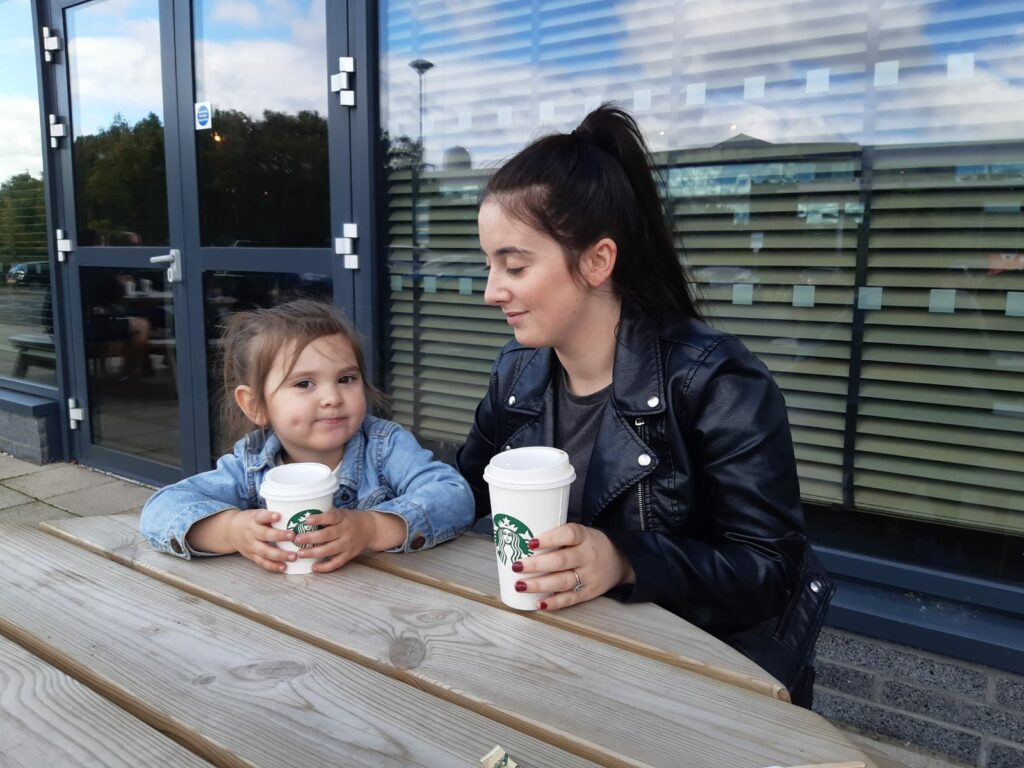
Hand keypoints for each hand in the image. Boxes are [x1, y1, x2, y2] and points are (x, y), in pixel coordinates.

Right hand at [224, 508, 297, 572]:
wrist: (230, 531)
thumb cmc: (252, 521)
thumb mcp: (258, 514)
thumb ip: (272, 515)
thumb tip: (297, 513)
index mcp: (253, 520)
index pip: (261, 516)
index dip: (269, 516)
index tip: (278, 515)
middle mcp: (251, 533)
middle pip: (264, 535)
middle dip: (278, 536)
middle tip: (293, 536)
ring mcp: (251, 546)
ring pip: (264, 552)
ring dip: (280, 555)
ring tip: (293, 556)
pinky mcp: (252, 556)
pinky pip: (262, 562)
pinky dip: (273, 566)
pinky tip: (284, 567)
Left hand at [292, 507, 378, 572]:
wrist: (371, 529)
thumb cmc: (349, 520)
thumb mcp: (341, 513)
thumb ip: (326, 516)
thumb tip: (300, 516)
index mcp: (343, 517)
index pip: (332, 517)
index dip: (319, 519)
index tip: (307, 520)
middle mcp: (346, 530)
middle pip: (328, 535)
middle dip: (311, 538)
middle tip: (297, 540)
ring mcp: (348, 544)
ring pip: (330, 550)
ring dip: (314, 553)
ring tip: (301, 554)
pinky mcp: (349, 555)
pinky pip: (336, 563)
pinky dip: (325, 567)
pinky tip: (313, 567)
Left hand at [511, 523, 634, 609]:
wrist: (620, 560)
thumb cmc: (589, 544)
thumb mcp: (581, 533)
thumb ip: (558, 538)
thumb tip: (522, 543)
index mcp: (584, 536)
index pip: (568, 534)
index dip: (549, 538)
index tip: (530, 542)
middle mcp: (588, 556)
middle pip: (561, 561)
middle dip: (537, 565)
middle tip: (517, 566)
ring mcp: (589, 575)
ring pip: (563, 581)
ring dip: (539, 585)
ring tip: (520, 585)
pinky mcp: (590, 592)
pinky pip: (570, 599)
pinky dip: (554, 602)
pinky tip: (539, 603)